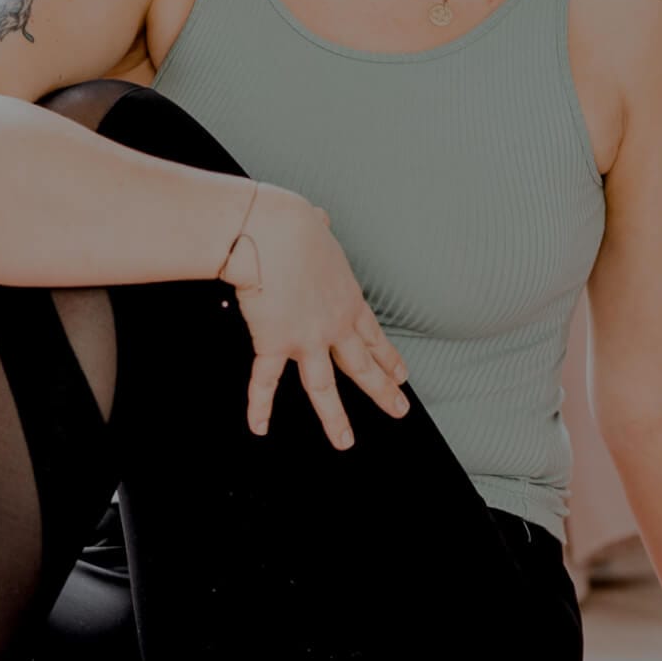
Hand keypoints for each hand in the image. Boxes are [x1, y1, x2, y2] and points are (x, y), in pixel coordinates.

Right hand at [224, 189, 410, 449]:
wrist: (272, 232)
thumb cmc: (293, 224)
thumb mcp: (318, 227)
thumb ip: (321, 230)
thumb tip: (319, 218)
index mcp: (348, 298)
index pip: (374, 336)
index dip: (388, 358)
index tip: (401, 376)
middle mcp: (334, 324)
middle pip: (362, 366)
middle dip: (382, 390)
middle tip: (398, 409)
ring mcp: (307, 338)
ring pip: (324, 388)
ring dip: (335, 417)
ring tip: (344, 441)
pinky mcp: (276, 343)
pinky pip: (266, 381)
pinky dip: (260, 405)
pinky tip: (260, 427)